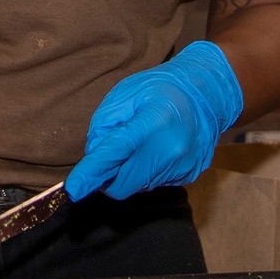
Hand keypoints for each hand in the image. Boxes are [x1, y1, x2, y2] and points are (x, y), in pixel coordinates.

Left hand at [65, 41, 242, 200]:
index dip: (90, 174)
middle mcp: (170, 150)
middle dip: (107, 175)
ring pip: (137, 185)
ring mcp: (182, 165)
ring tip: (140, 143)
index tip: (74, 189)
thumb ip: (104, 125)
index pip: (114, 155)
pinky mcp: (189, 175)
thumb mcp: (125, 93)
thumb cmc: (161, 89)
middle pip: (123, 183)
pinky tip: (154, 150)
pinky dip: (146, 171)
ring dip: (128, 171)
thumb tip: (94, 157)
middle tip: (110, 153)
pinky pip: (154, 183)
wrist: (206, 93)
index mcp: (153, 123)